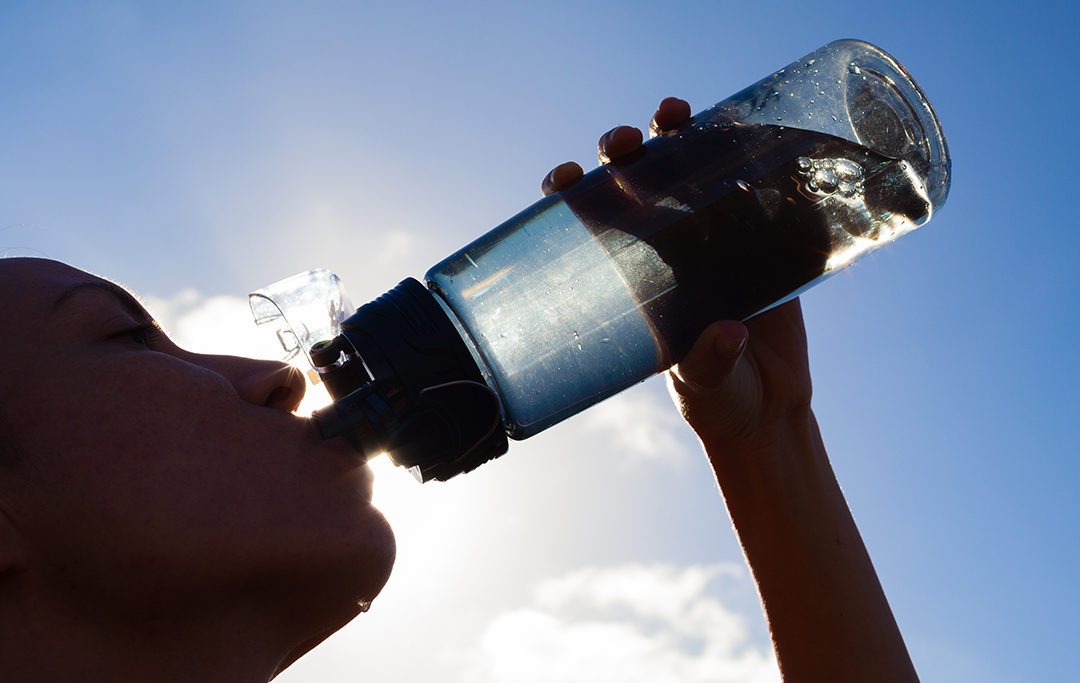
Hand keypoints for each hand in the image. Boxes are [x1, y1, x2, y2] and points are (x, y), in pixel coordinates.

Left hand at [540, 97, 813, 457]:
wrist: (770, 411)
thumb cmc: (718, 400)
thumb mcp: (703, 385)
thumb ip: (709, 363)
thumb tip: (728, 333)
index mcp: (631, 278)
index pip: (587, 223)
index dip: (568, 193)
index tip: (562, 179)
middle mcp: (665, 249)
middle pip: (631, 182)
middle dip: (621, 152)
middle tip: (625, 143)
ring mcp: (712, 238)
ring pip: (687, 170)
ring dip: (677, 135)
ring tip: (674, 115)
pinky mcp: (762, 239)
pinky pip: (752, 186)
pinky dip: (746, 153)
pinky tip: (744, 129)